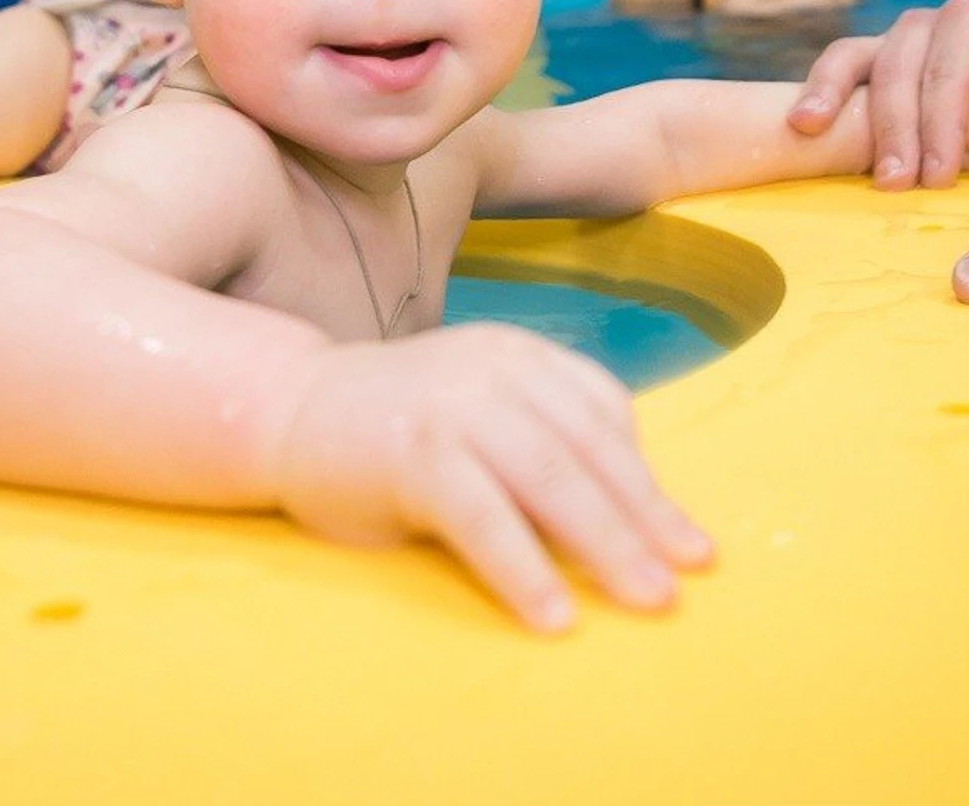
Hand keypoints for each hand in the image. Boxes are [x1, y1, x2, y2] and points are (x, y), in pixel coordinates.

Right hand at [274, 324, 712, 631]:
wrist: (281, 411)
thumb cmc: (389, 429)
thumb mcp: (475, 414)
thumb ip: (534, 439)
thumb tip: (620, 514)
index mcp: (514, 354)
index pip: (600, 409)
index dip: (644, 474)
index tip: (679, 533)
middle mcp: (491, 369)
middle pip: (587, 448)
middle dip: (644, 516)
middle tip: (687, 572)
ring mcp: (450, 405)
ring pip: (549, 478)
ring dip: (605, 544)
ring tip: (645, 597)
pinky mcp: (411, 452)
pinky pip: (483, 516)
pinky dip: (525, 567)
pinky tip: (553, 614)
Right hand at [790, 0, 968, 187]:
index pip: (955, 70)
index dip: (945, 125)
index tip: (939, 178)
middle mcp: (929, 21)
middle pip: (902, 69)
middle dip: (896, 128)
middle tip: (895, 183)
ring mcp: (891, 36)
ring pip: (859, 59)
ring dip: (840, 101)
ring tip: (818, 137)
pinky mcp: (866, 57)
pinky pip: (836, 63)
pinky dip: (817, 88)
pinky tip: (803, 123)